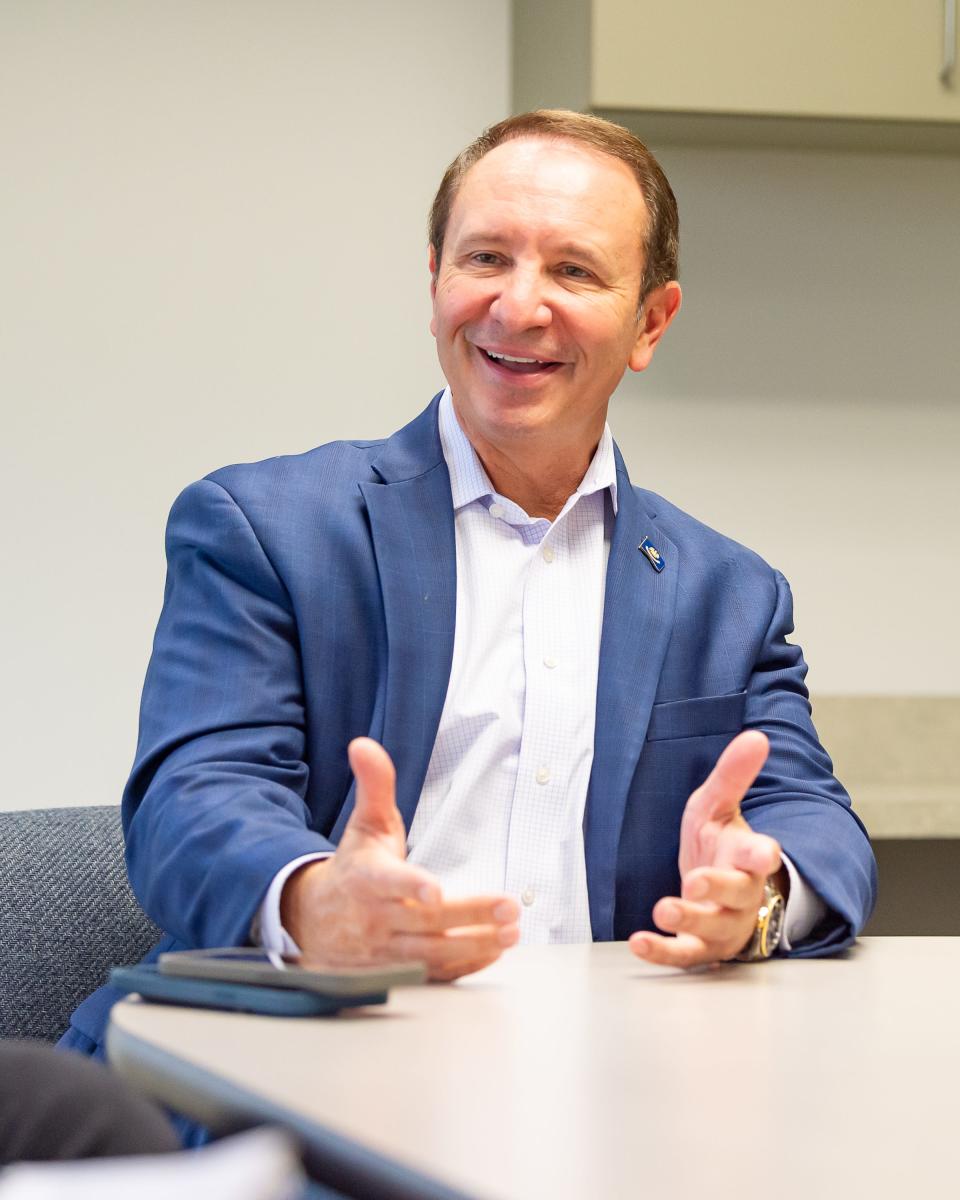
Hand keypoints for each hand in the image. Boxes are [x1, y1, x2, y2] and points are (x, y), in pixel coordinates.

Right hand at [281, 737, 519, 981]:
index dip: (411, 887)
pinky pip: (433, 975)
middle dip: (470, 916)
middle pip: (425, 922)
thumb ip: (374, 785)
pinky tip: (494, 951)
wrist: (313, 921)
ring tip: (511, 932)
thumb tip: (363, 743)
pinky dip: (464, 966)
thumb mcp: (364, 824)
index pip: (389, 883)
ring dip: (475, 945)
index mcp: (367, 878)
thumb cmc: (352, 867)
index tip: (435, 889)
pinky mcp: (395, 972)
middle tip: (510, 908)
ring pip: (432, 954)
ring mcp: (384, 951)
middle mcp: (375, 918)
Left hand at [628, 730, 783, 967]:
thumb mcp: (718, 806)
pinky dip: (662, 950)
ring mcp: (723, 925)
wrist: (719, 893)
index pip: (761, 856)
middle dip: (717, 888)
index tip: (765, 852)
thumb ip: (733, 775)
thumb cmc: (719, 845)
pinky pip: (684, 954)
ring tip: (662, 909)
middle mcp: (742, 895)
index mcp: (748, 857)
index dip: (762, 854)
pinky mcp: (702, 947)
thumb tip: (756, 736)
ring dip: (688, 920)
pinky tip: (639, 942)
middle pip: (737, 894)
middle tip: (694, 882)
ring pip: (711, 928)